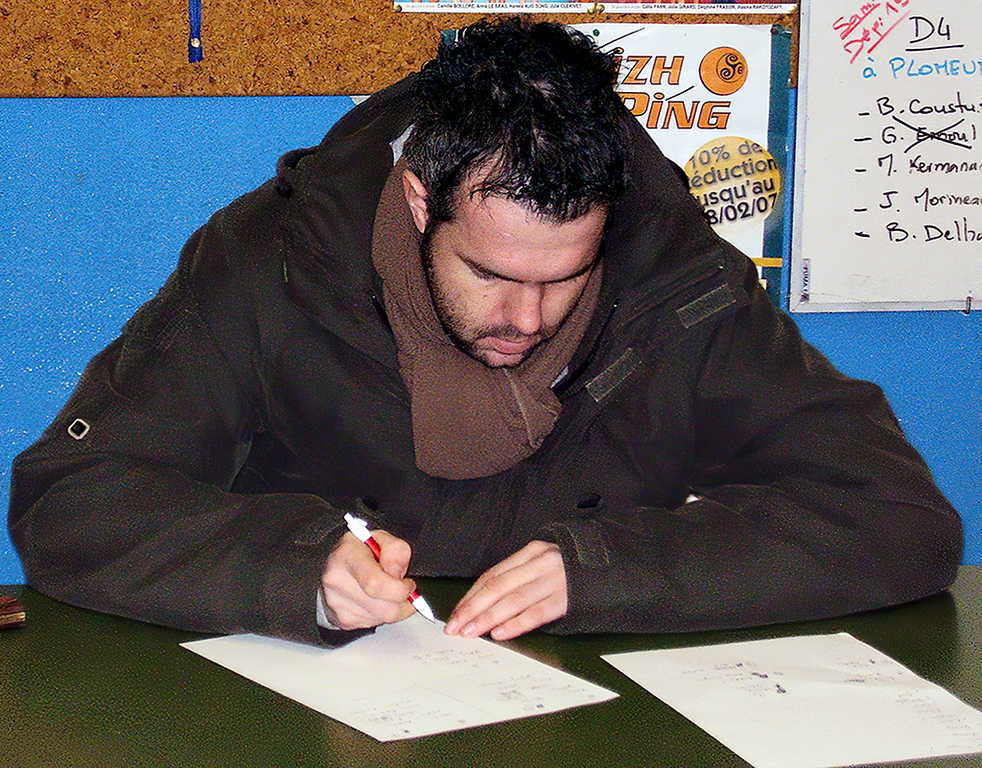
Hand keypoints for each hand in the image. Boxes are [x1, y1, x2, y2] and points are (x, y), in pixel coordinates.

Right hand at [320, 529, 417, 629]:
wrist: (332, 563)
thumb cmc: (359, 550)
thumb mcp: (381, 538)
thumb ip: (396, 550)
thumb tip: (398, 574)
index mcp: (347, 555)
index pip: (376, 584)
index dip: (400, 589)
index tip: (408, 584)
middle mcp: (337, 580)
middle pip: (385, 608)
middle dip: (403, 601)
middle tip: (403, 587)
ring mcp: (337, 603)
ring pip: (383, 618)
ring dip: (393, 607)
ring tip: (386, 590)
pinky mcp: (342, 620)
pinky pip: (374, 623)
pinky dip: (381, 613)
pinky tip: (375, 598)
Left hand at [444, 541, 566, 640]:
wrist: (615, 564)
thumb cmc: (573, 567)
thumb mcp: (545, 561)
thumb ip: (520, 575)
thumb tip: (486, 602)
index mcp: (531, 552)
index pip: (493, 575)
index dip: (472, 596)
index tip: (456, 614)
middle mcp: (540, 563)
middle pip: (498, 587)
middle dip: (472, 608)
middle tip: (455, 627)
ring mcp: (554, 579)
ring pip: (513, 600)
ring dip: (488, 618)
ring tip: (471, 632)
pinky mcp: (568, 597)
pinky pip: (537, 612)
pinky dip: (517, 623)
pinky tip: (501, 633)